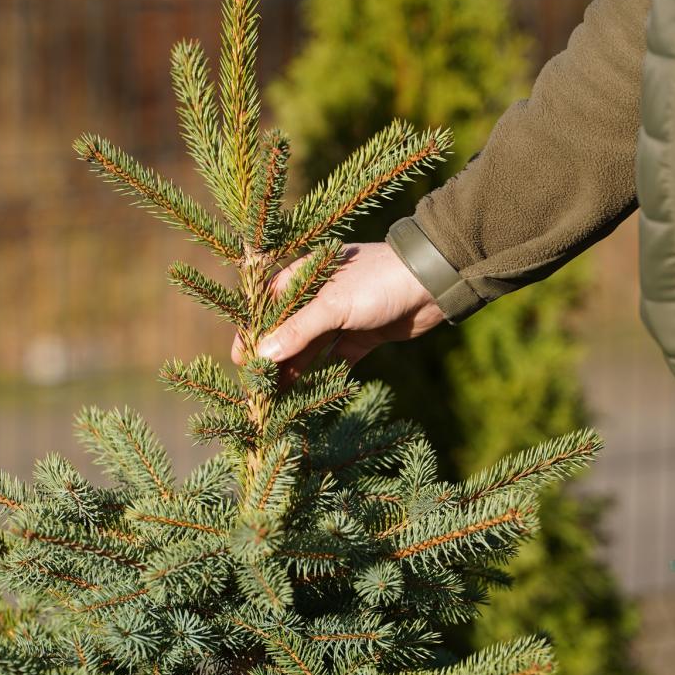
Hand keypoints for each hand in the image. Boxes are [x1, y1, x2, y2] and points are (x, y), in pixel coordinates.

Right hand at [230, 242, 446, 384]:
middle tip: (257, 388)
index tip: (241, 360)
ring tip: (276, 398)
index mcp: (305, 277)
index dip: (253, 332)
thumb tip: (262, 355)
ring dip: (295, 371)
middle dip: (273, 358)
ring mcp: (341, 317)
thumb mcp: (333, 305)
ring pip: (310, 349)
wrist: (434, 283)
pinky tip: (308, 397)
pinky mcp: (362, 336)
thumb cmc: (378, 282)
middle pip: (288, 331)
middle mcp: (319, 296)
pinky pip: (335, 360)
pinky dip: (323, 377)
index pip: (268, 306)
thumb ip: (298, 330)